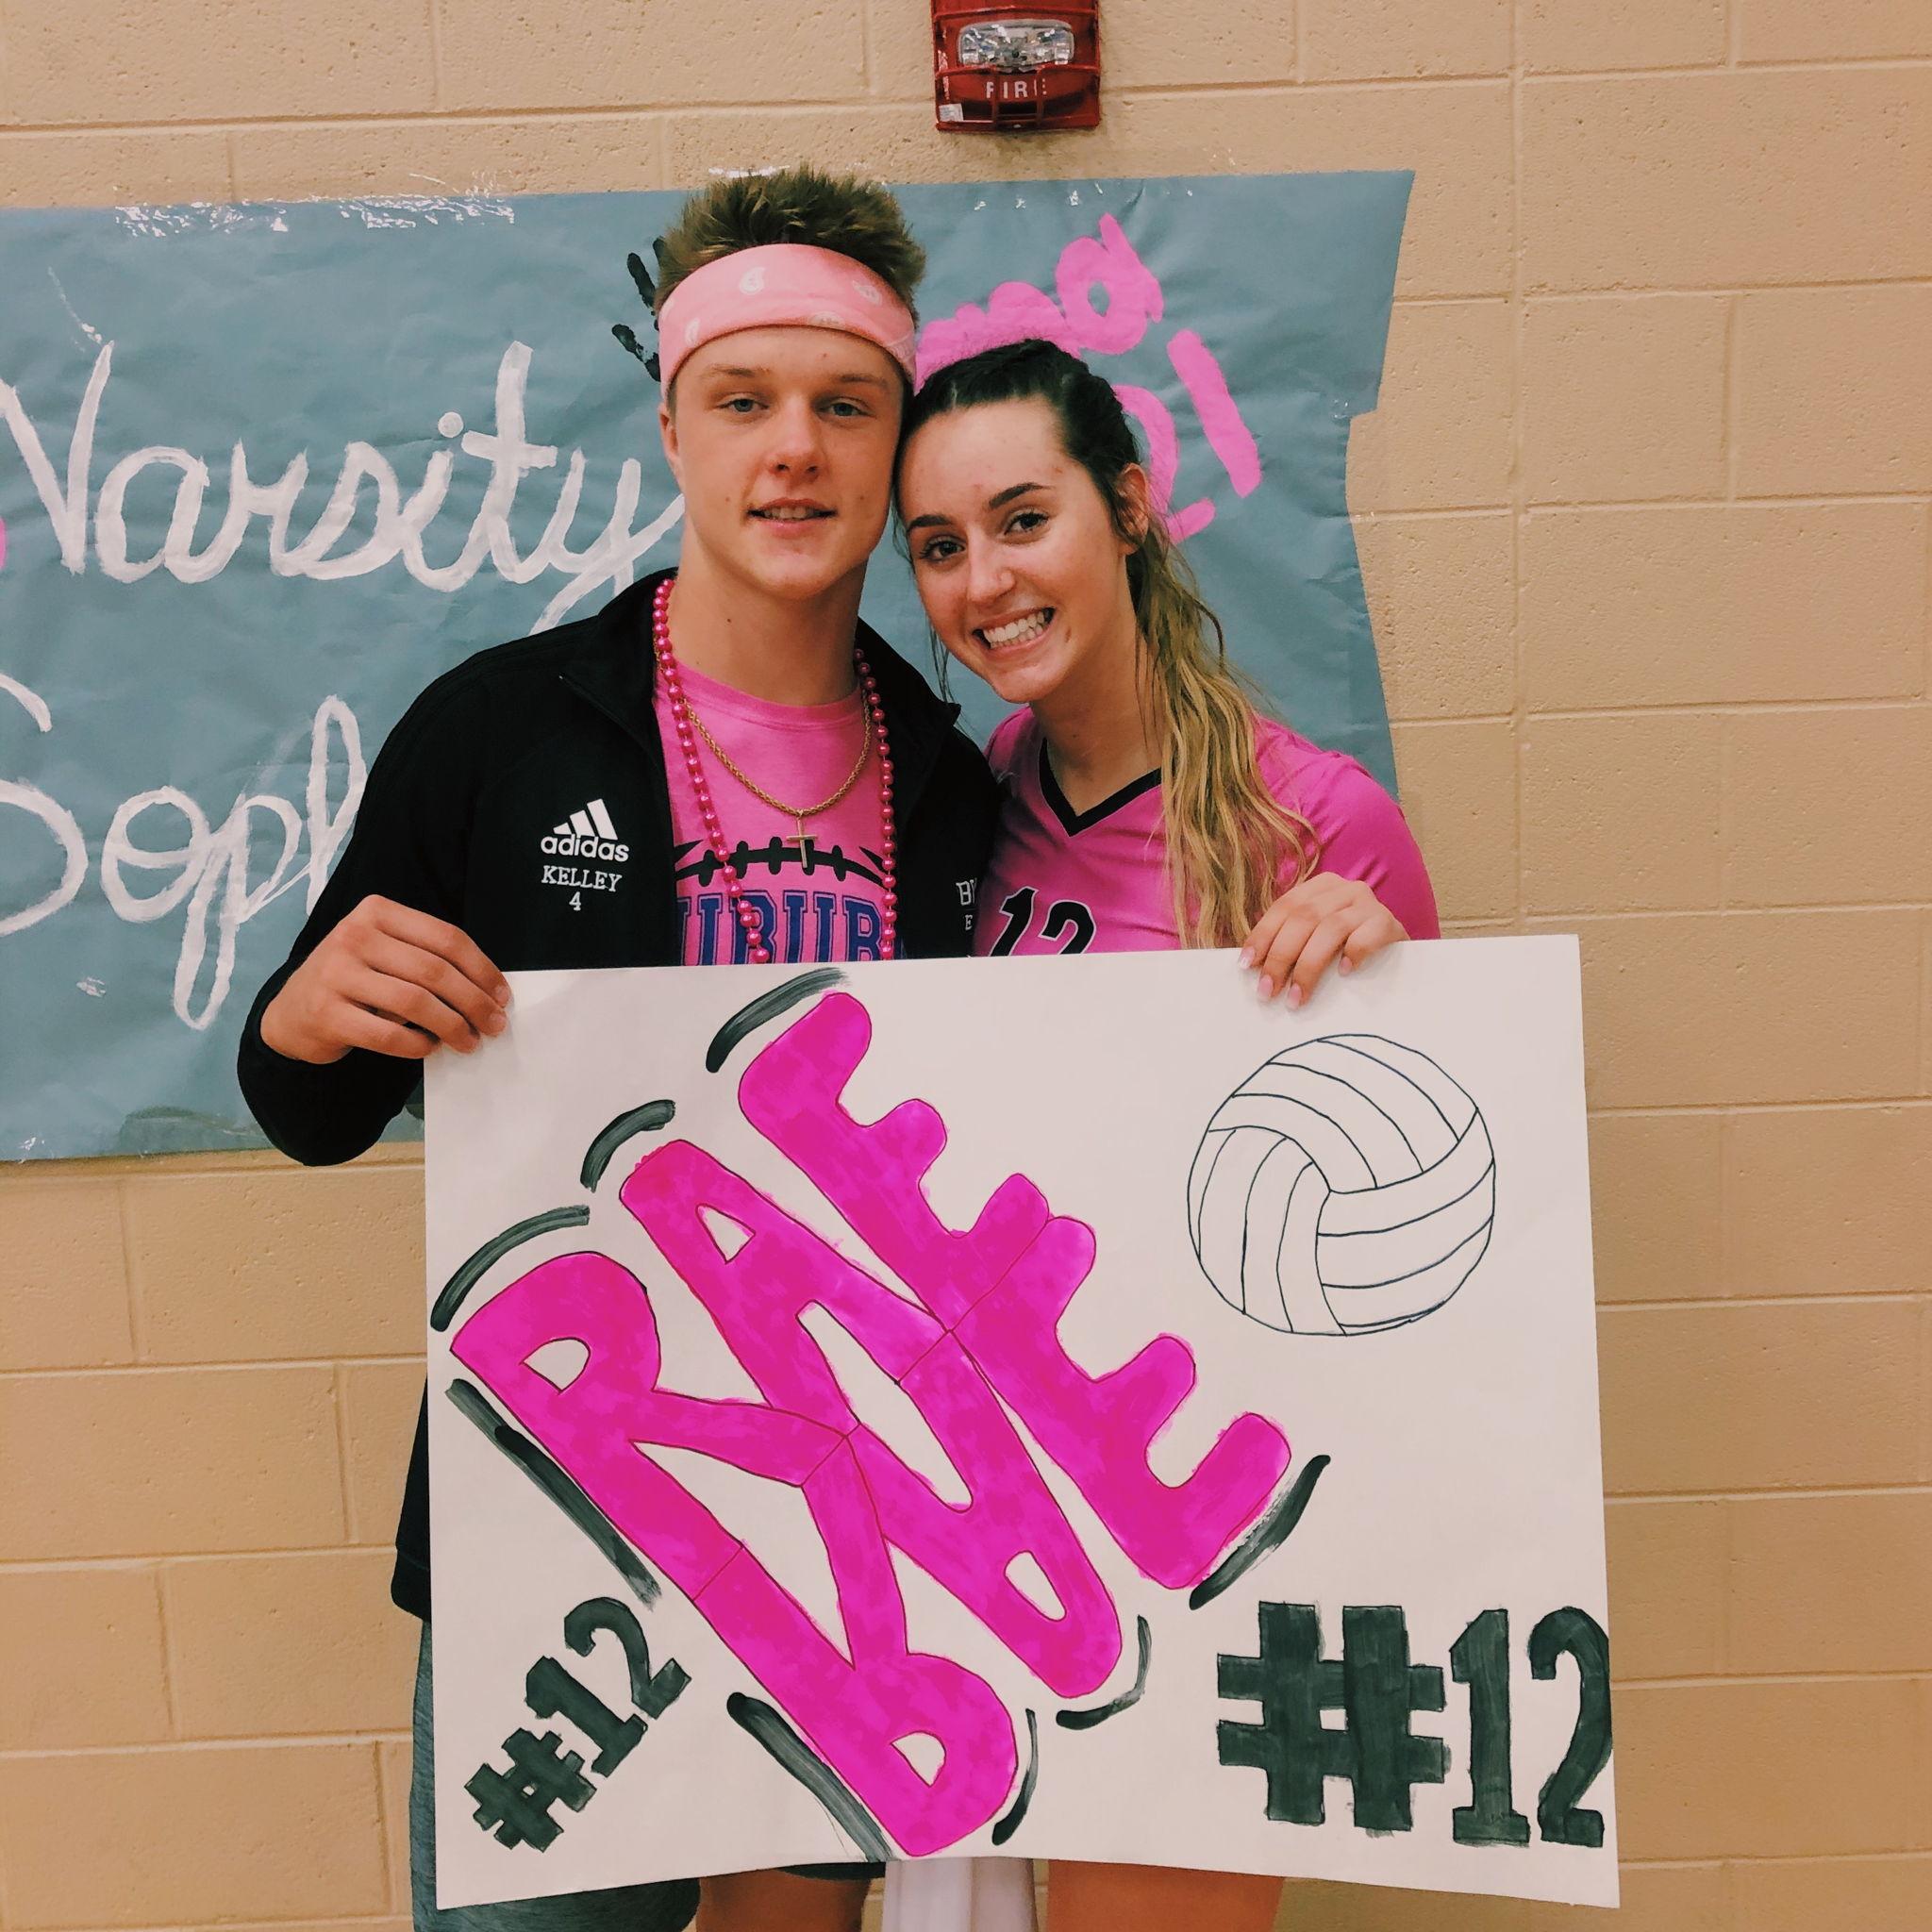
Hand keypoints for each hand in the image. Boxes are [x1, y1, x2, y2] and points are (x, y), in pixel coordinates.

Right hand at [258, 895, 509, 1064]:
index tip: (503, 996)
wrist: (292, 1012)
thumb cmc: (354, 980)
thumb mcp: (385, 952)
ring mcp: (336, 973)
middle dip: (474, 1002)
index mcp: (377, 912)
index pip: (446, 938)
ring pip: (416, 1002)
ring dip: (453, 1026)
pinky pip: (389, 1034)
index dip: (482, 969)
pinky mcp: (327, 1013)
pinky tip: (430, 1048)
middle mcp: (354, 935)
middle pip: (435, 971)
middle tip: (495, 1025)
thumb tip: (489, 989)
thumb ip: (427, 957)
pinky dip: (419, 1045)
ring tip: (469, 1042)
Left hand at [1238, 874, 1406, 1006]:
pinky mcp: (1389, 923)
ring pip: (1330, 928)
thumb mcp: (1317, 938)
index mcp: (1320, 887)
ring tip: (1298, 996)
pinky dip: (1353, 953)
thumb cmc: (1348, 948)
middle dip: (1281, 956)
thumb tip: (1252, 967)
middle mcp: (1344, 888)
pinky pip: (1367, 935)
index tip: (1247, 965)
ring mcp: (1369, 904)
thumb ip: (1290, 942)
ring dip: (1309, 966)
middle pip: (1304, 917)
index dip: (1263, 935)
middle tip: (1269, 990)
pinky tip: (1343, 973)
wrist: (1399, 954)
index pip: (1285, 907)